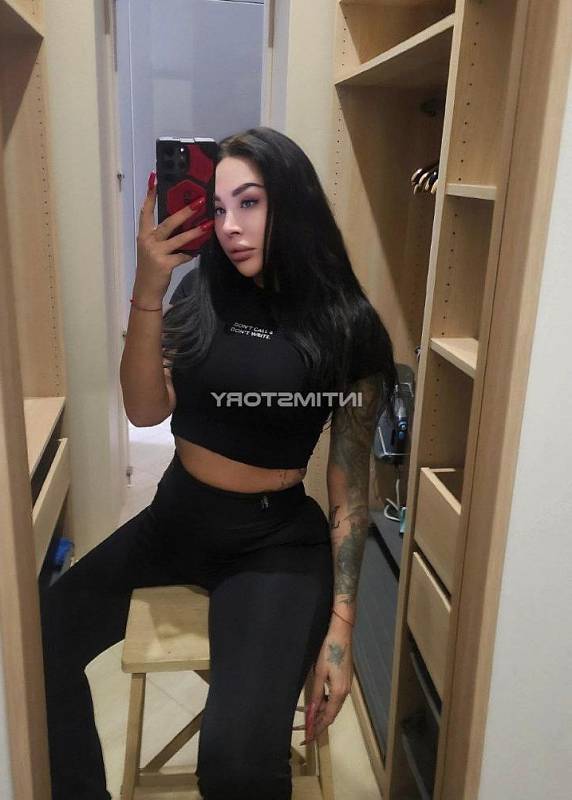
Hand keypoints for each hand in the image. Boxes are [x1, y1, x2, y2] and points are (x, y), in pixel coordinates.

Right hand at [133, 171, 213, 303]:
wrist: (146, 289)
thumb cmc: (151, 267)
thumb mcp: (151, 249)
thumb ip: (162, 237)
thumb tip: (182, 223)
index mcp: (143, 235)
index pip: (146, 211)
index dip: (150, 195)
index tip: (153, 179)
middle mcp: (148, 241)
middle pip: (168, 222)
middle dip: (184, 212)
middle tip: (198, 202)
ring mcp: (156, 253)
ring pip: (179, 239)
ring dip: (195, 232)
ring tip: (207, 224)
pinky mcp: (165, 264)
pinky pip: (183, 256)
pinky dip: (191, 253)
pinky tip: (198, 250)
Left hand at [294, 621, 353, 744]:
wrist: (341, 634)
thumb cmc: (328, 651)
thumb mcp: (319, 673)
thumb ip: (315, 694)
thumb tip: (310, 714)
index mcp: (339, 693)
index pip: (327, 718)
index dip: (316, 730)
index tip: (305, 739)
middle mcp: (344, 692)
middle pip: (330, 714)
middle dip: (315, 723)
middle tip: (300, 730)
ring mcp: (345, 686)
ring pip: (331, 706)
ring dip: (317, 712)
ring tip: (302, 715)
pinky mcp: (343, 680)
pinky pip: (332, 697)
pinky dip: (322, 702)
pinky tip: (312, 700)